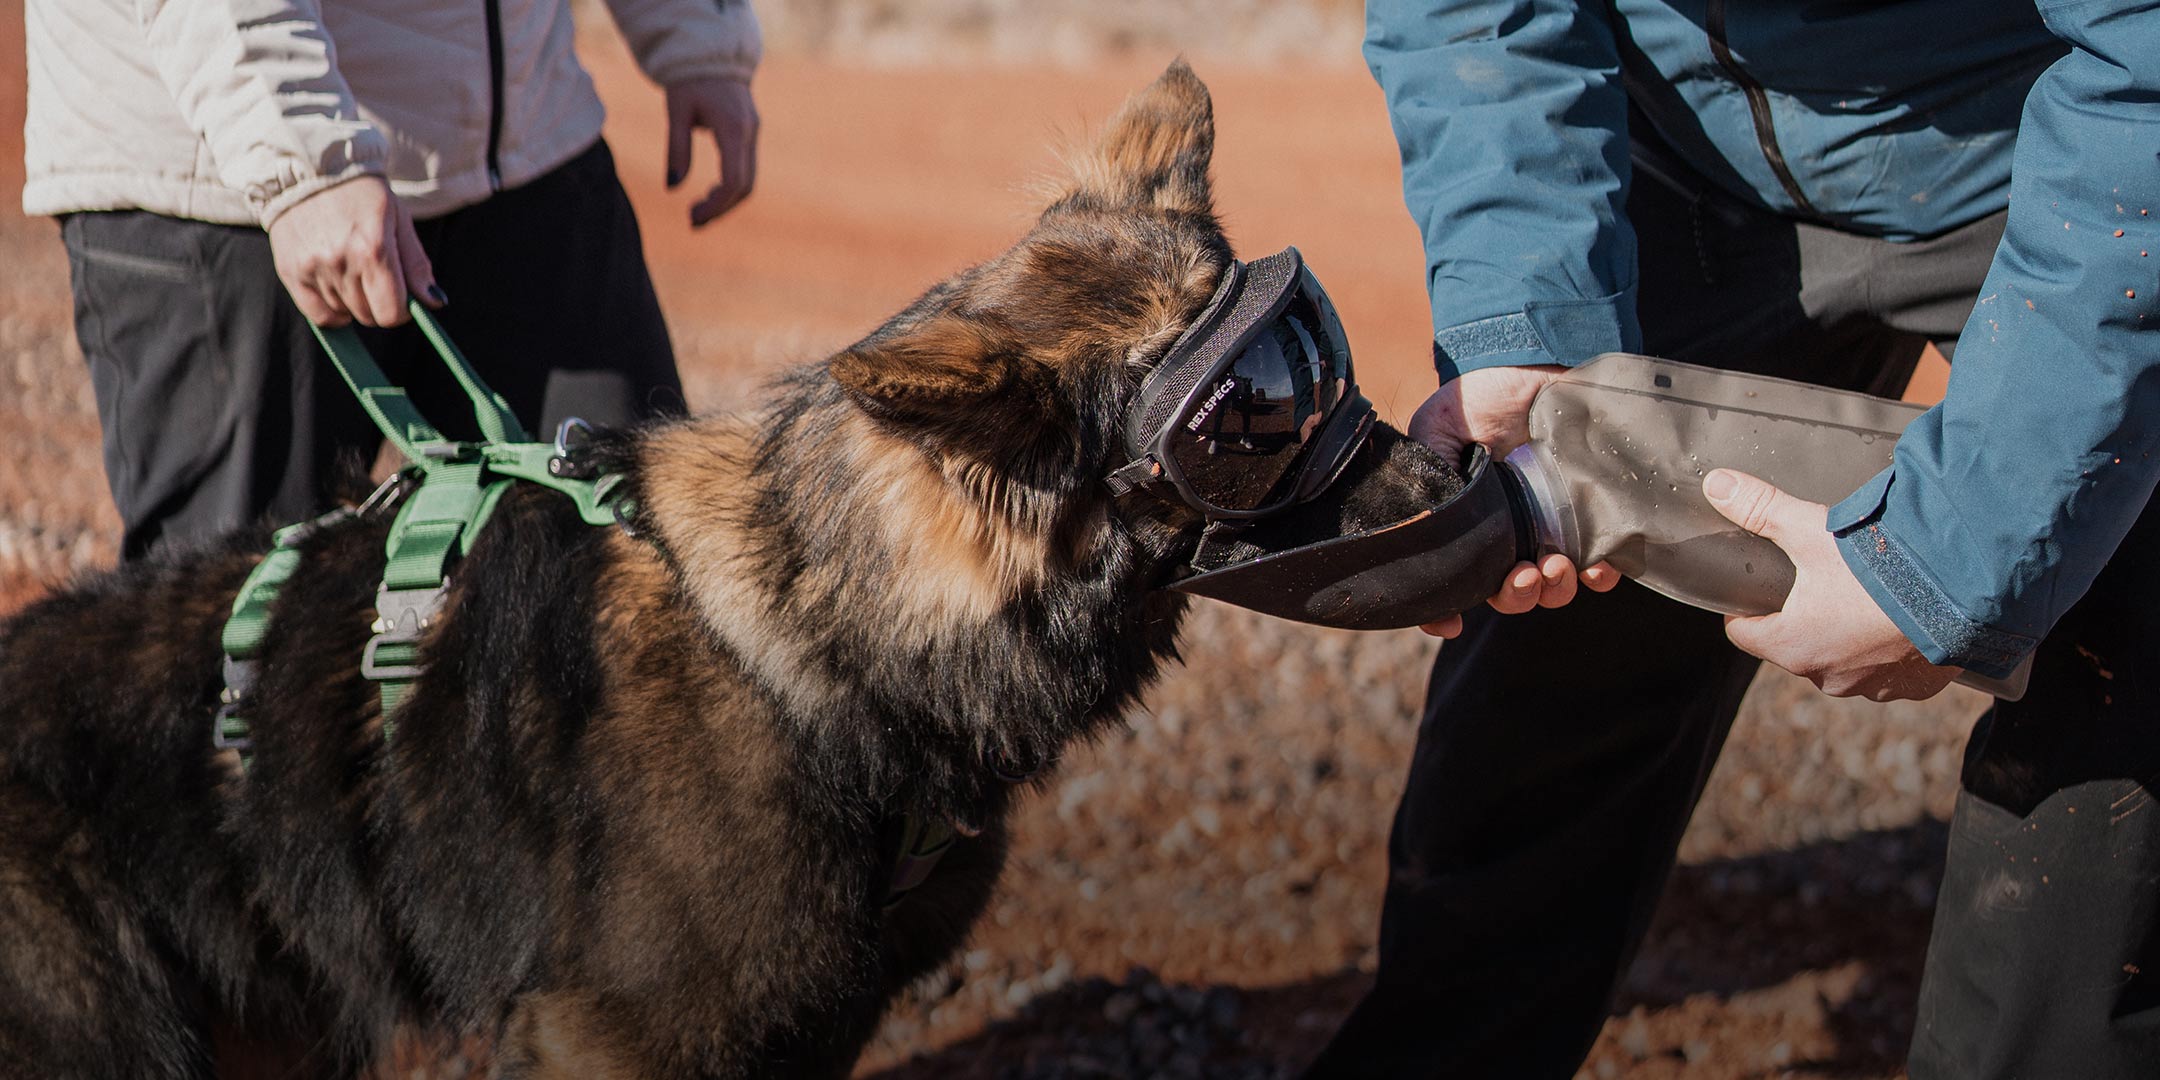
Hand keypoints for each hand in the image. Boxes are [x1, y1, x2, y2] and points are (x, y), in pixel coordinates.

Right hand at [267, 175, 440, 327]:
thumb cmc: (362, 194)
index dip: (402, 309)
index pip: (391, 313)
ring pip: (345, 314)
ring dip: (354, 302)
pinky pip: (317, 314)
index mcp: (374, 249)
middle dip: (379, 303)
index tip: (401, 295)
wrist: (311, 168)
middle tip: (375, 275)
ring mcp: (312, 268)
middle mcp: (340, 261)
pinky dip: (331, 309)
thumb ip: (416, 265)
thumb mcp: (398, 220)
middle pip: (369, 316)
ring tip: (351, 268)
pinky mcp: (290, 270)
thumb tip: (434, 303)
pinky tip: (337, 288)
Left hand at [667, 77, 759, 226]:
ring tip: (699, 211)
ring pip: (749, 181)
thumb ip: (677, 149)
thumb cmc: (689, 80)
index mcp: (733, 129)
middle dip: (721, 209)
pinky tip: (709, 192)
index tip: (692, 215)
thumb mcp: (677, 112)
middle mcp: (749, 133)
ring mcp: (753, 134)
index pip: (734, 180)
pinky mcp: (750, 134)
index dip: (716, 205)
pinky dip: (730, 187)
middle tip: (693, 221)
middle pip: (745, 186)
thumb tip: (673, 187)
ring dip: (726, 201)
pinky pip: (746, 169)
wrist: (711, 54)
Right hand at [1409, 365, 1618, 637]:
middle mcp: (1506, 535)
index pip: (1451, 581)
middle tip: (1521, 575)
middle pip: (1506, 594)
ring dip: (1552, 591)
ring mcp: (1550, 528)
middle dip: (1513, 597)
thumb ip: (1426, 471)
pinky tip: (1596, 567)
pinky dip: (1599, 576)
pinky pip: (1601, 565)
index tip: (1451, 622)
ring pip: (1551, 588)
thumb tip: (1420, 520)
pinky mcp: (1593, 517)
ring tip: (1555, 566)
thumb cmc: (1480, 397)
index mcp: (1465, 526)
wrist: (1536, 361)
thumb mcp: (1434, 430)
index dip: (1444, 610)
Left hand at [1704, 469, 1958, 700]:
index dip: (1746, 609)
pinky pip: (1893, 669)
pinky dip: (1892, 646)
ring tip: (1864, 596)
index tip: (1754, 589)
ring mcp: (1876, 686)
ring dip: (1850, 635)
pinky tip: (1902, 618)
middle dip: (1803, 617)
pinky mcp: (1917, 686)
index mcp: (1793, 647)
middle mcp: (1830, 677)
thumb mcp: (1810, 530)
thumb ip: (1761, 508)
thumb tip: (1716, 484)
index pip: (1746, 634)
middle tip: (1818, 581)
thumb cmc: (1879, 566)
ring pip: (1846, 660)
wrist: (1962, 589)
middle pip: (1797, 646)